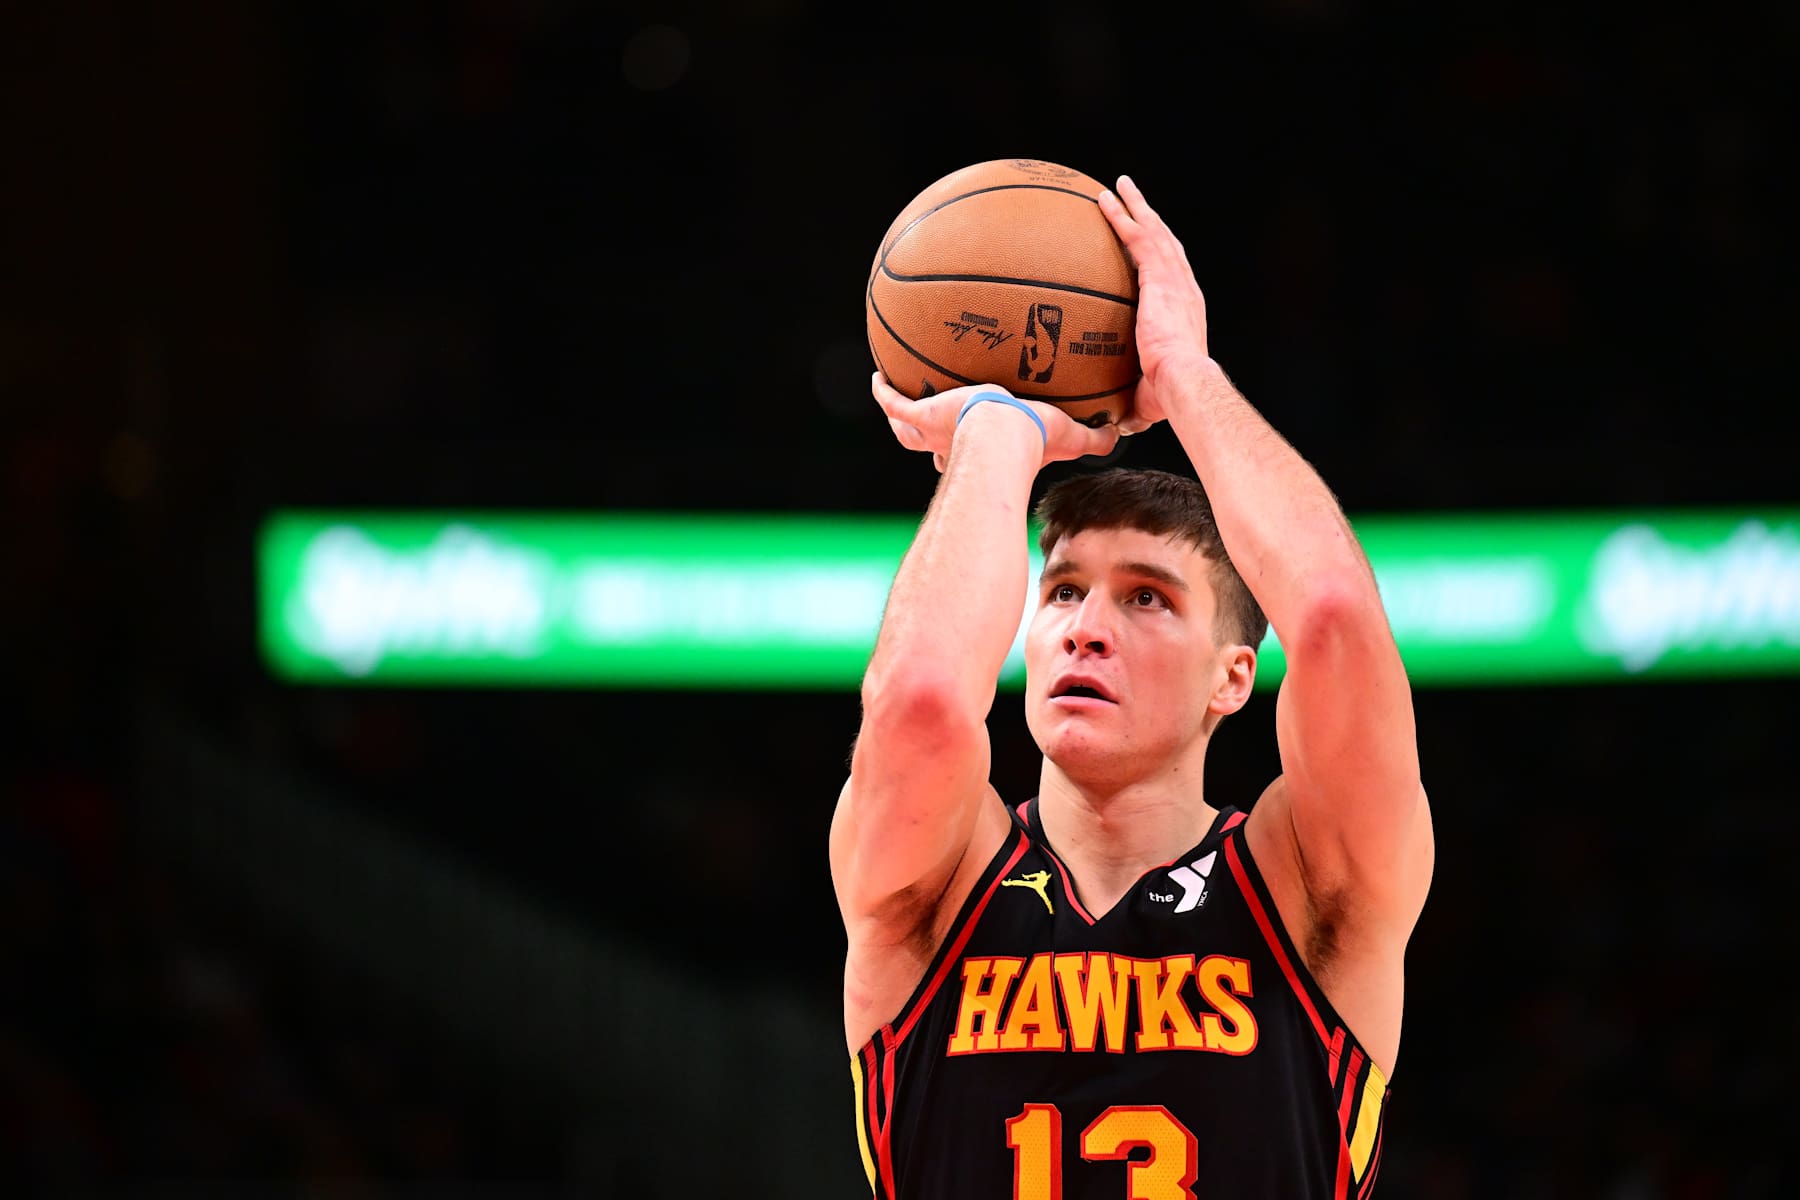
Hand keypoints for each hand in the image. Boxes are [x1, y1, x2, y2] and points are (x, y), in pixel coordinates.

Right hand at [872, 372, 1118, 471]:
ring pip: (906, 430)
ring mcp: (933, 430)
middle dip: (932, 441)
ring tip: (894, 397)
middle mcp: (954, 445)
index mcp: (984, 450)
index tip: (974, 440)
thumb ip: (1095, 436)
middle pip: (934, 447)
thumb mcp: (1069, 436)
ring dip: (900, 419)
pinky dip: (883, 391)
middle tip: (932, 425)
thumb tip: (1119, 431)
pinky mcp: (921, 414)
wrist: (1004, 434)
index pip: (974, 455)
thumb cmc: (1034, 439)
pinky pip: (892, 403)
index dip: (971, 451)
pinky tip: (877, 374)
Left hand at [1098, 175, 1211, 434]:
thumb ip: (1130, 404)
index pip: (1173, 278)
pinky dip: (1122, 216)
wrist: (1181, 383)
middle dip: (1151, 221)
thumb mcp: (1147, 397)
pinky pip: (1137, 237)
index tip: (1148, 248)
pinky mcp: (1160, 277)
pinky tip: (1103, 200)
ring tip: (1120, 186)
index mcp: (1184, 313)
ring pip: (1154, 232)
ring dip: (1136, 206)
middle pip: (1167, 244)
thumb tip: (1112, 426)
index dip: (1161, 260)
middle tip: (1135, 201)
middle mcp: (1184, 289)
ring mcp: (1174, 279)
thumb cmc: (1170, 397)